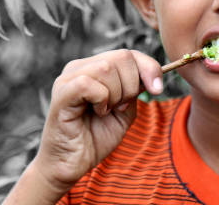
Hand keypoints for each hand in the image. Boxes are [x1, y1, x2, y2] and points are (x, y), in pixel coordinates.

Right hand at [28, 49, 162, 197]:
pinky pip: (88, 83)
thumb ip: (136, 89)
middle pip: (122, 56)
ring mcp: (68, 78)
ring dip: (116, 94)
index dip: (149, 68)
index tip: (157, 90)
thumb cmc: (96, 137)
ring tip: (106, 111)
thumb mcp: (126, 110)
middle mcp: (80, 67)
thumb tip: (151, 74)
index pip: (129, 54)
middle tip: (120, 107)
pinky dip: (101, 99)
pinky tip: (97, 112)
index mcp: (95, 67)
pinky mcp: (61, 93)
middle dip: (132, 85)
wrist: (73, 164)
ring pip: (107, 68)